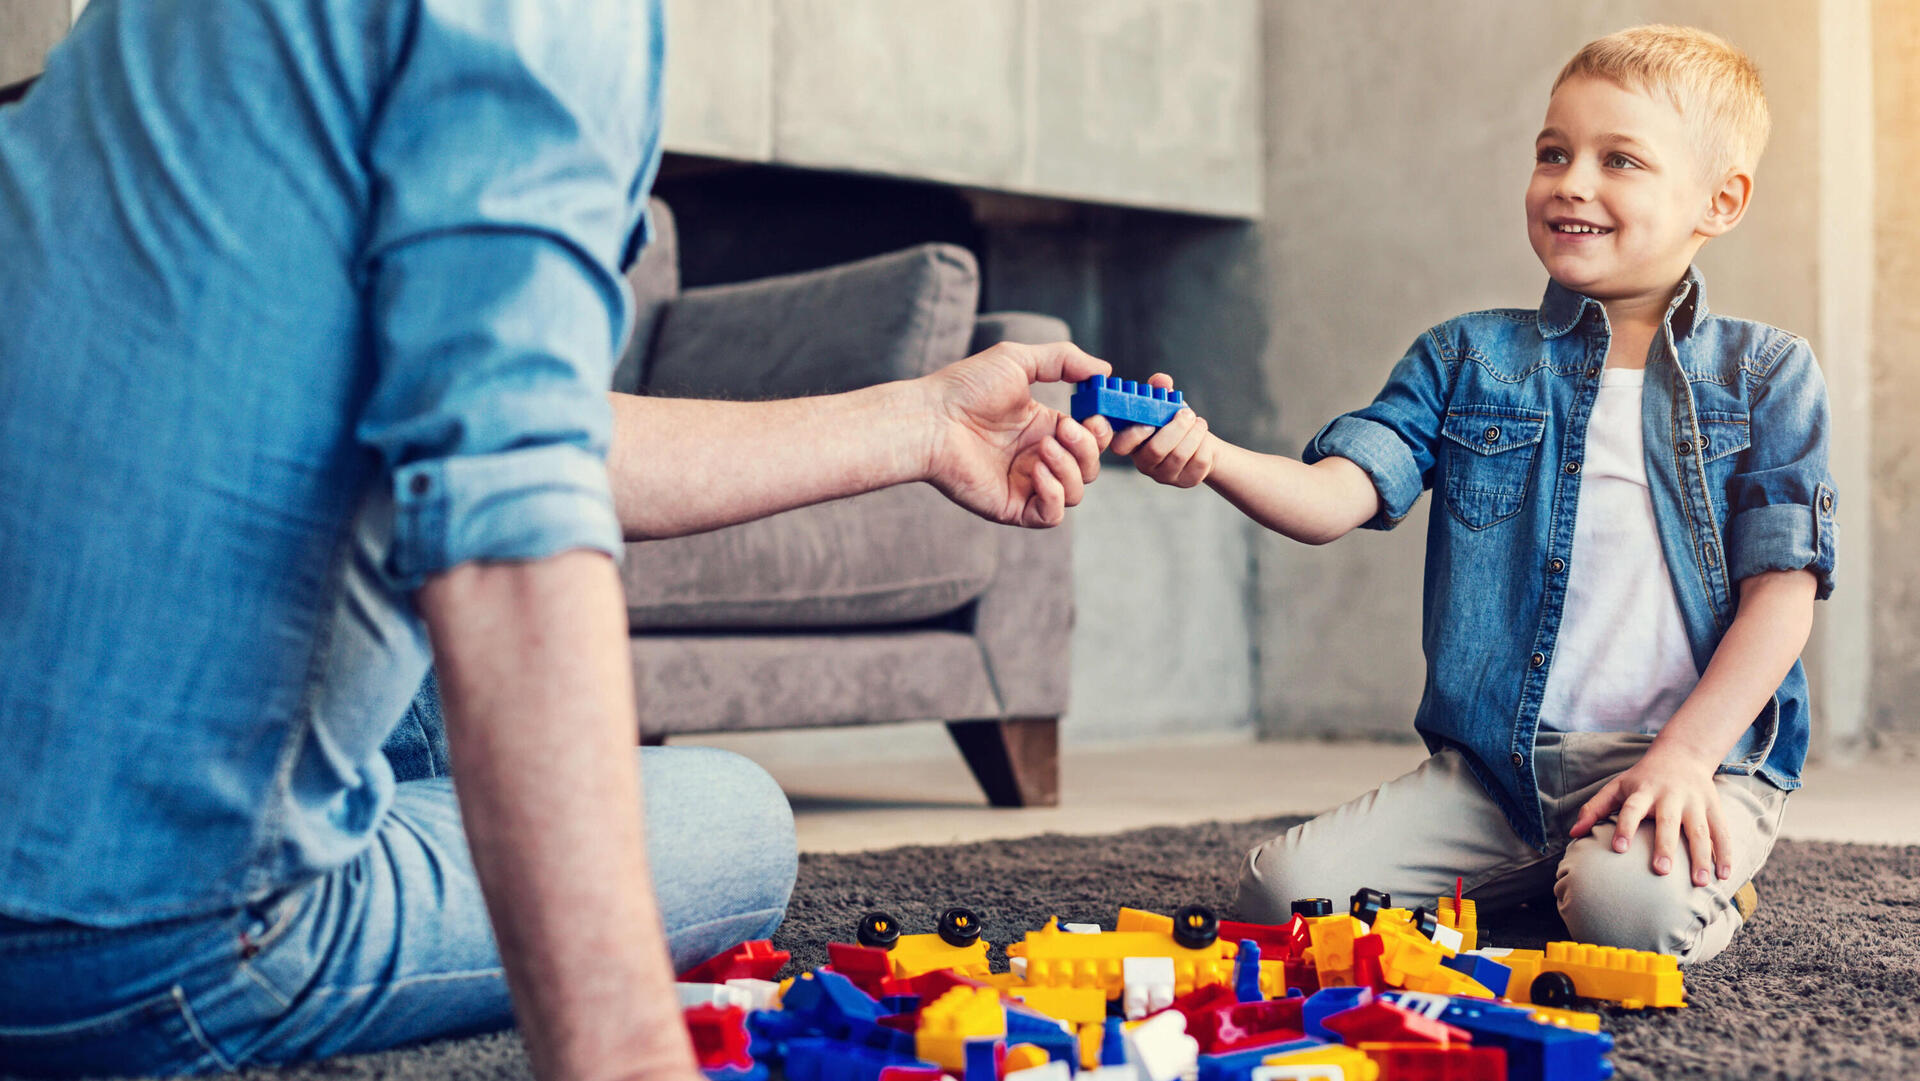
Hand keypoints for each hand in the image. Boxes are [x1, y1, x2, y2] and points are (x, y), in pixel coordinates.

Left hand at [918, 341, 1114, 526]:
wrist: (930, 419)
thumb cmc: (966, 388)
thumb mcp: (1018, 361)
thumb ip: (1064, 359)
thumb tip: (1104, 370)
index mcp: (1043, 427)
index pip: (1091, 439)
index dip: (1101, 431)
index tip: (1094, 415)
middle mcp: (1038, 457)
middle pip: (1089, 467)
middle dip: (1088, 448)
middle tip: (1063, 428)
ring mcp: (1026, 484)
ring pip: (1075, 492)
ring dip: (1070, 469)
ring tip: (1041, 447)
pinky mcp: (1012, 506)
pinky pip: (1051, 515)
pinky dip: (1054, 495)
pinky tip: (1037, 472)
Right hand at [1108, 373, 1215, 487]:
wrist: (1199, 440)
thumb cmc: (1174, 421)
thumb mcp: (1165, 403)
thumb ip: (1160, 388)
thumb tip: (1162, 381)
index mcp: (1131, 443)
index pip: (1120, 446)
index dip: (1133, 435)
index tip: (1150, 422)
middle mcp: (1144, 463)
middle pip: (1155, 450)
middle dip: (1175, 428)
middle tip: (1187, 413)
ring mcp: (1164, 475)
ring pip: (1179, 456)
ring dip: (1193, 433)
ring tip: (1198, 422)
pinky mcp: (1186, 481)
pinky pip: (1197, 462)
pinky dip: (1204, 444)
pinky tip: (1202, 436)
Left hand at [1569, 744, 1732, 886]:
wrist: (1682, 755)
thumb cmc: (1642, 779)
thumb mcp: (1617, 787)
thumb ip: (1595, 809)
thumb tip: (1573, 835)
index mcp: (1643, 791)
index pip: (1632, 809)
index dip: (1625, 827)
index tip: (1618, 849)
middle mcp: (1671, 796)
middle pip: (1669, 821)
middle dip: (1665, 845)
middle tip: (1660, 871)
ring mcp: (1695, 803)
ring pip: (1700, 830)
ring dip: (1702, 857)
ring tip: (1700, 883)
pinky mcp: (1714, 808)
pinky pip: (1722, 833)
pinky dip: (1725, 854)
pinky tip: (1724, 876)